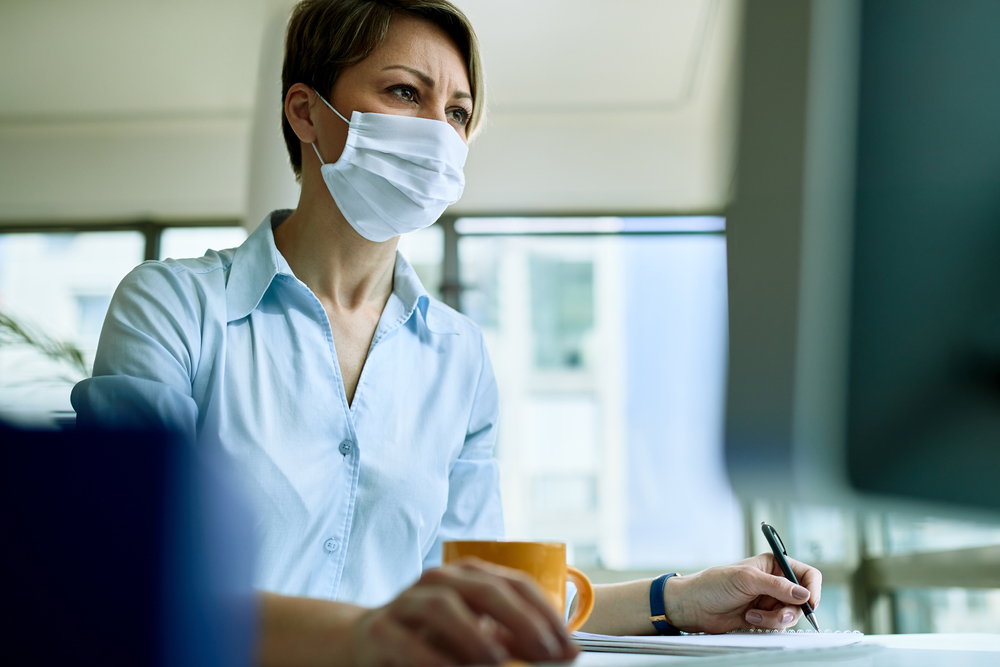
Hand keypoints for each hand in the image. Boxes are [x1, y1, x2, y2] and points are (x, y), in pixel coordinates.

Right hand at [347, 557, 578, 665]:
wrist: (366, 640)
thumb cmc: (432, 637)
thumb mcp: (476, 632)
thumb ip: (513, 639)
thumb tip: (562, 652)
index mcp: (469, 575)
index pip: (515, 584)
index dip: (545, 613)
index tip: (568, 646)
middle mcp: (439, 580)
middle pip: (484, 589)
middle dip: (520, 621)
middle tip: (546, 652)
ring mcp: (407, 602)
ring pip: (443, 607)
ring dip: (474, 636)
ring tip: (498, 662)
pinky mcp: (381, 629)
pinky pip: (407, 642)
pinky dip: (432, 659)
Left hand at [663, 553, 821, 633]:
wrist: (695, 606)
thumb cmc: (714, 584)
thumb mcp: (746, 580)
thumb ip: (777, 586)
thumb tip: (804, 594)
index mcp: (773, 565)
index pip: (807, 574)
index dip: (813, 589)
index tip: (810, 603)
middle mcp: (775, 582)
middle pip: (803, 599)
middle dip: (790, 609)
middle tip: (776, 613)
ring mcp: (770, 600)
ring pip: (791, 615)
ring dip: (774, 619)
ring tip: (753, 615)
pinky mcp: (764, 617)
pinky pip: (779, 625)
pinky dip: (767, 625)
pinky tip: (749, 619)